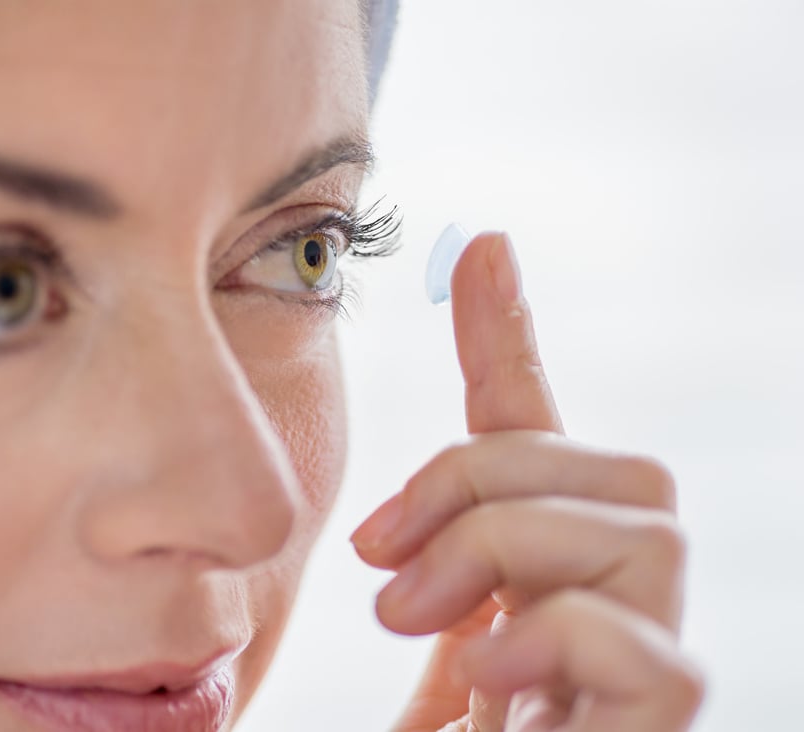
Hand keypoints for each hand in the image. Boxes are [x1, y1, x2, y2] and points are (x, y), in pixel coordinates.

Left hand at [350, 232, 703, 731]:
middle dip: (490, 481)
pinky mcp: (662, 731)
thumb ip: (405, 574)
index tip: (485, 247)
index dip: (512, 338)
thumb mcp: (393, 651)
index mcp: (523, 575)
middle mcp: (602, 609)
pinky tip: (489, 677)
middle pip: (617, 468)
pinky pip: (656, 651)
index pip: (535, 434)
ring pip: (645, 529)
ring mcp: (645, 675)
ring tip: (416, 615)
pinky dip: (560, 638)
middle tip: (383, 558)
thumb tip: (363, 519)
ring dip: (508, 545)